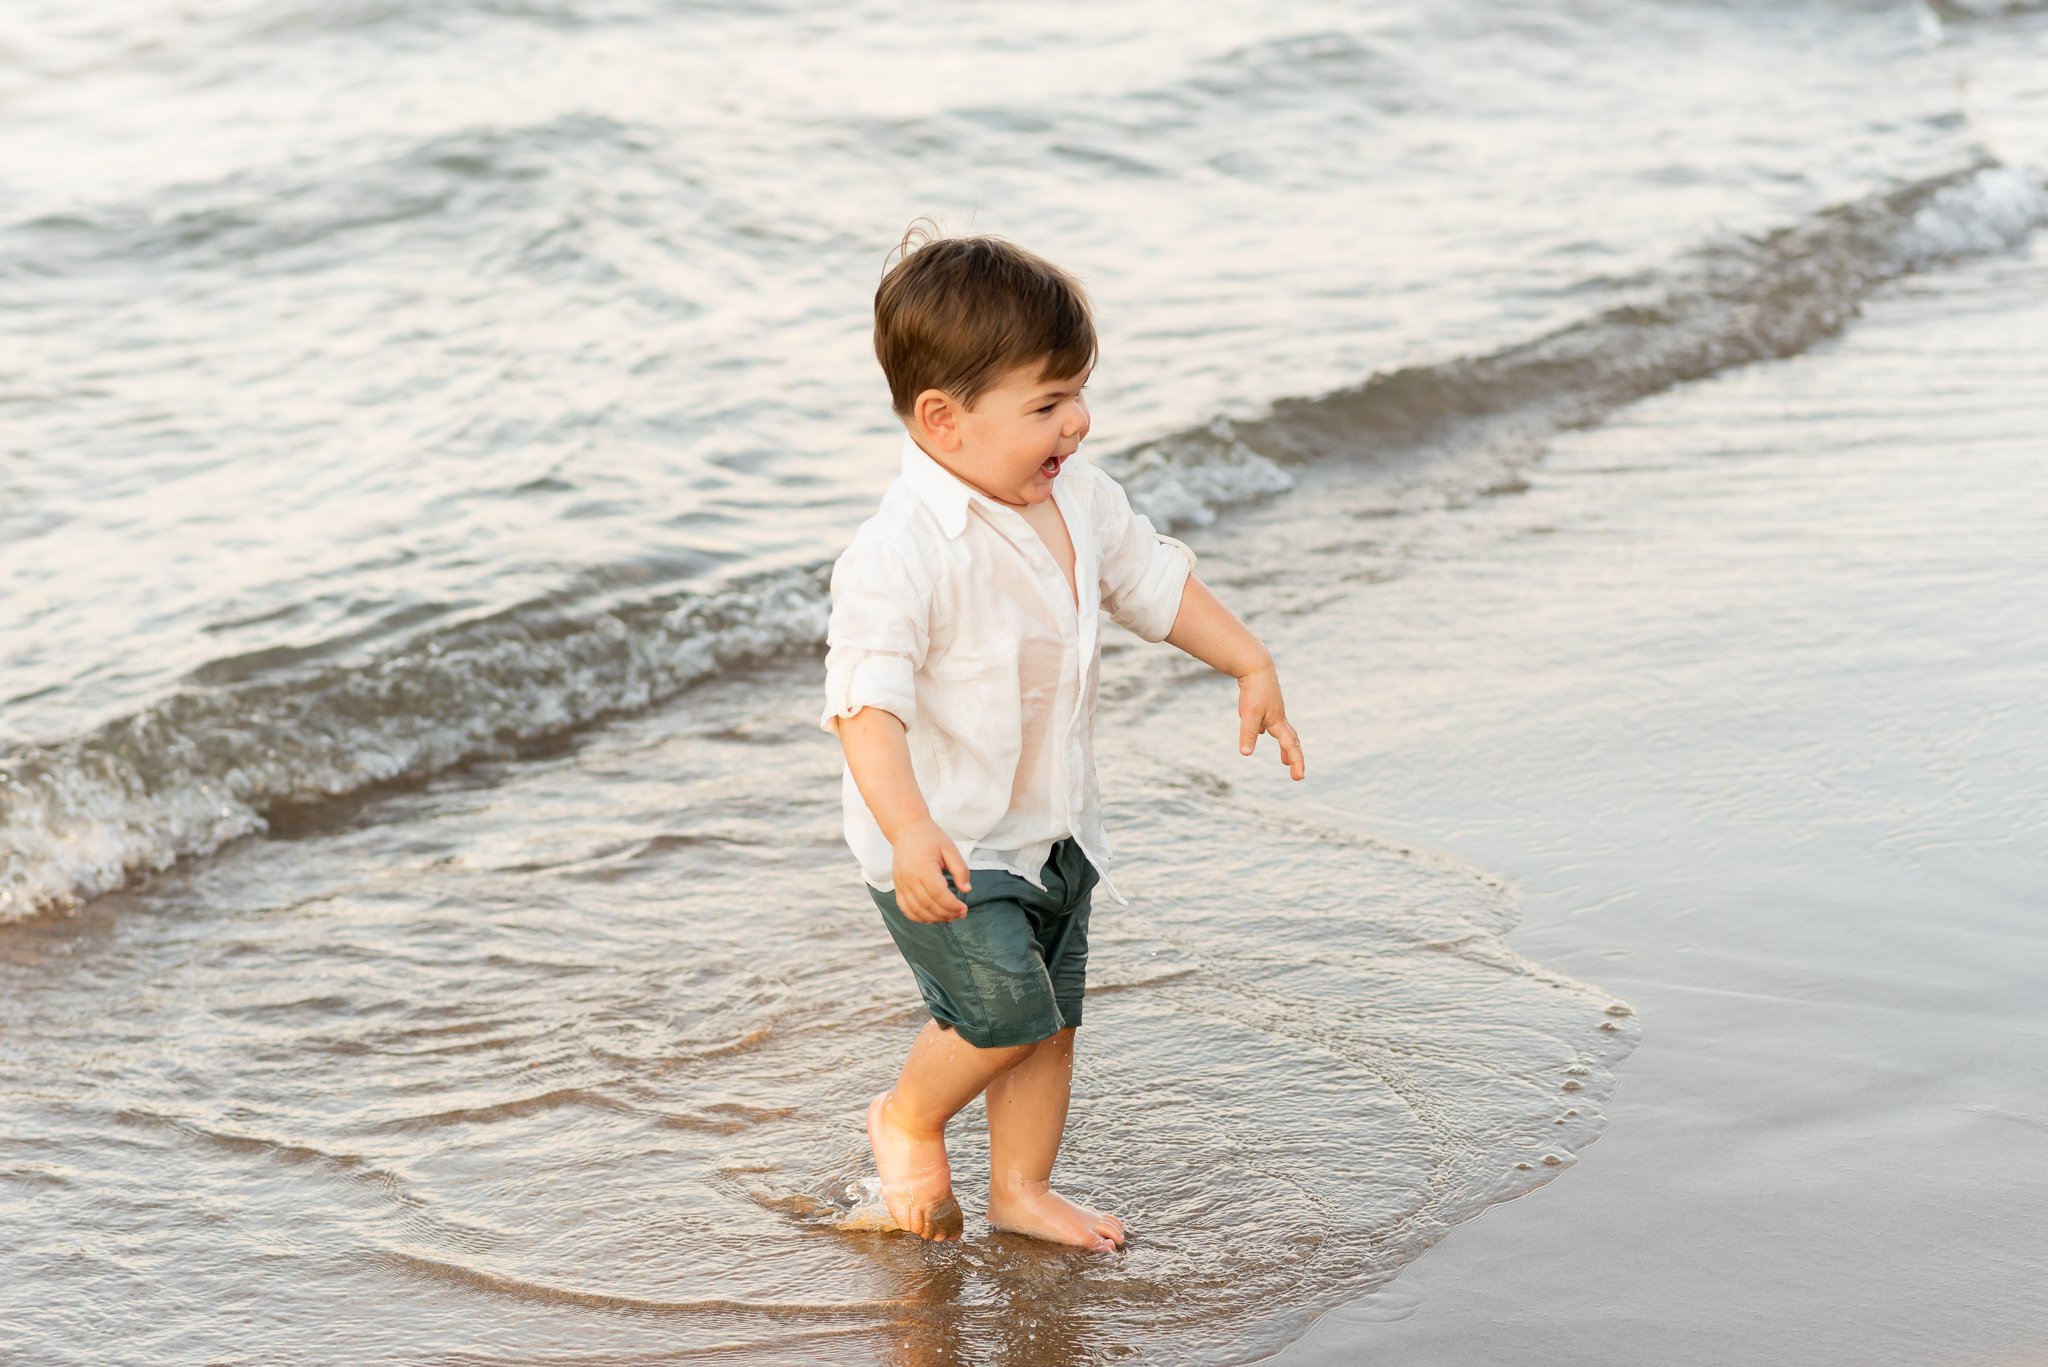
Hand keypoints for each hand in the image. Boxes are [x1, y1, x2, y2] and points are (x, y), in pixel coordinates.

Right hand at [890, 817, 973, 921]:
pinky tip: (932, 917)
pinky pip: (905, 909)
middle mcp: (909, 878)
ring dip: (934, 918)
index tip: (964, 909)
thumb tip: (967, 890)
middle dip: (946, 914)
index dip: (952, 906)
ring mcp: (901, 884)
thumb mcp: (950, 849)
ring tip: (949, 916)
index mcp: (923, 867)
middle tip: (960, 914)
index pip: (938, 894)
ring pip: (916, 910)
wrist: (907, 830)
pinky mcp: (897, 887)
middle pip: (928, 905)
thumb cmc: (930, 838)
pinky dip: (919, 917)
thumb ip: (961, 870)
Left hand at [1237, 663, 1304, 780]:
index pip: (1290, 746)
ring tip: (1283, 759)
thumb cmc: (1254, 690)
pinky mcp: (1266, 703)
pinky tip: (1261, 730)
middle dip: (1294, 758)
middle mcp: (1279, 717)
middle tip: (1296, 774)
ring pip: (1282, 732)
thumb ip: (1247, 733)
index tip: (1299, 777)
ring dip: (1285, 747)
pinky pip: (1270, 722)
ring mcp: (1273, 710)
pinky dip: (1269, 731)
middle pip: (1291, 741)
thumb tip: (1246, 754)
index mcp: (1278, 722)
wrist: (1255, 666)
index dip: (1296, 762)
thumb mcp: (1248, 714)